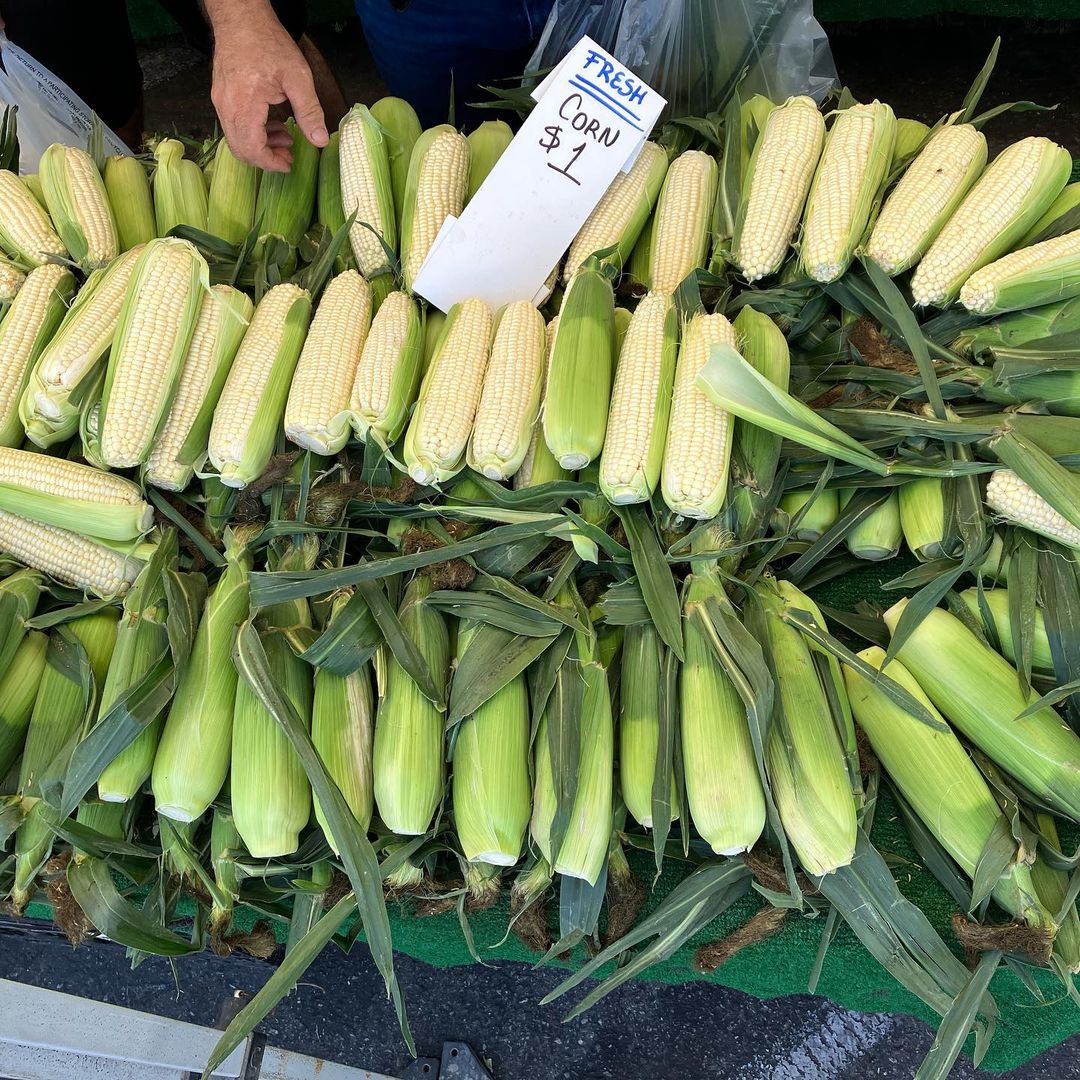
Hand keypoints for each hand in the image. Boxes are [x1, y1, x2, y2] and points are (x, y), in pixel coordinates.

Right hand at [207, 0, 328, 170]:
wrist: (241, 17)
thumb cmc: (268, 42)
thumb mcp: (297, 76)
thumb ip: (309, 111)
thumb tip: (320, 141)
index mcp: (244, 103)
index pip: (252, 148)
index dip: (271, 163)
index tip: (288, 164)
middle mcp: (226, 106)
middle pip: (241, 149)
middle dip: (266, 158)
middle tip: (289, 155)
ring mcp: (220, 102)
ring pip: (236, 139)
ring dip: (260, 146)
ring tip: (286, 137)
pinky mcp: (221, 97)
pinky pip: (234, 126)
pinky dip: (253, 133)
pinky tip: (273, 125)